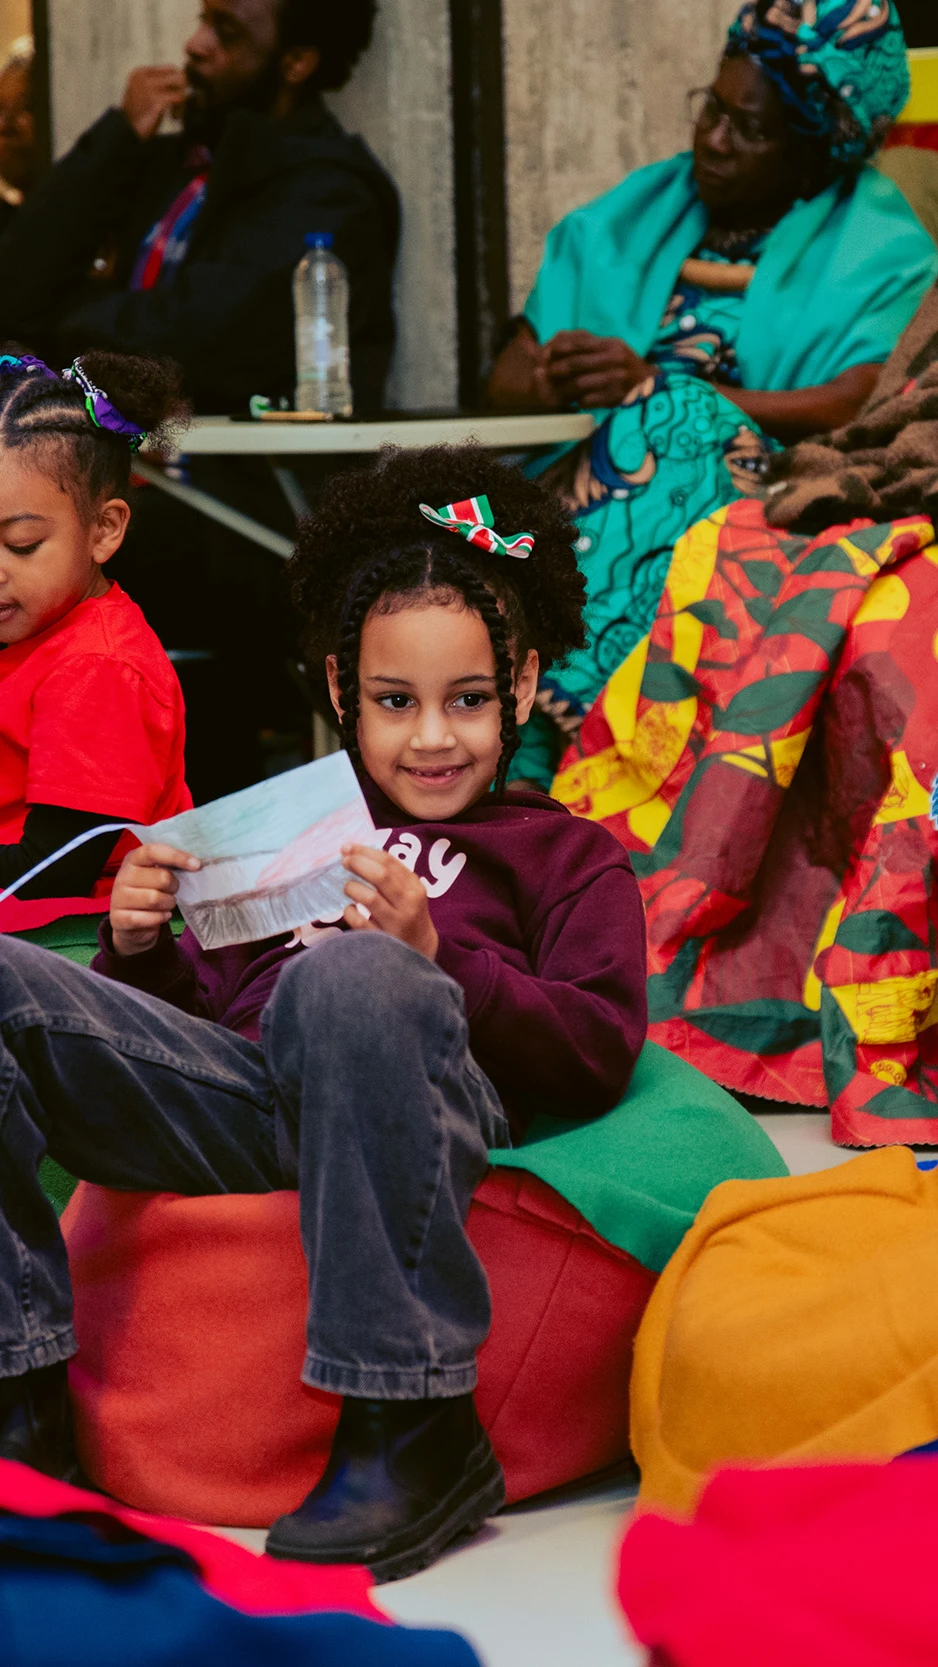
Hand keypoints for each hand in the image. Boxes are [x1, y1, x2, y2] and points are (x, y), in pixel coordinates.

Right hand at [110, 842, 200, 957]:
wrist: (131, 924)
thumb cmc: (149, 893)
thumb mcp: (156, 875)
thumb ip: (170, 866)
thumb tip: (196, 863)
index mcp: (133, 860)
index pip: (153, 851)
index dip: (176, 856)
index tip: (197, 864)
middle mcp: (122, 876)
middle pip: (161, 878)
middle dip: (174, 887)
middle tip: (173, 891)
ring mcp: (118, 898)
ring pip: (155, 899)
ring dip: (168, 904)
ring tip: (167, 904)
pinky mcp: (119, 918)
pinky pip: (149, 918)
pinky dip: (161, 918)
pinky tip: (162, 916)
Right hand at [122, 66, 188, 140]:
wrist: (128, 131)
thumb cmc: (139, 115)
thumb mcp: (145, 93)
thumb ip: (159, 84)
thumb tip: (183, 78)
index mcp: (141, 72)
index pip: (171, 69)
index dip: (179, 83)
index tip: (177, 99)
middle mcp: (144, 77)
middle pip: (178, 74)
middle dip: (184, 90)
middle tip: (179, 106)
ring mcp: (149, 88)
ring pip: (181, 84)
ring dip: (183, 100)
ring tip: (176, 113)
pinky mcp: (156, 100)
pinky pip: (179, 97)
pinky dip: (180, 109)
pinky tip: (174, 117)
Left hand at [341, 845, 438, 960]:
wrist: (421, 949)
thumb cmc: (408, 914)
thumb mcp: (409, 892)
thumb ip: (391, 874)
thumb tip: (357, 853)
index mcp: (414, 888)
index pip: (389, 862)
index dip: (365, 851)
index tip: (348, 847)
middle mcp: (408, 904)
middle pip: (381, 876)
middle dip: (358, 864)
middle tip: (344, 861)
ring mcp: (396, 923)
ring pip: (370, 898)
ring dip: (352, 888)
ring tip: (347, 887)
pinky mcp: (382, 940)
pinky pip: (360, 922)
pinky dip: (349, 912)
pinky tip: (349, 908)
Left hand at [543, 331, 654, 408]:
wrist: (651, 384)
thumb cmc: (625, 365)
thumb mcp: (612, 348)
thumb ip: (590, 345)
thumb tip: (558, 343)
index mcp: (611, 345)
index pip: (580, 342)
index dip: (559, 348)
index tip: (546, 354)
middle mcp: (614, 359)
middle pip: (577, 363)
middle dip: (557, 369)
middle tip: (546, 374)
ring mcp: (616, 378)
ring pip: (581, 383)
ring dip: (565, 388)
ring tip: (557, 390)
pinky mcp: (616, 397)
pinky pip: (590, 400)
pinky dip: (579, 401)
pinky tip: (576, 402)